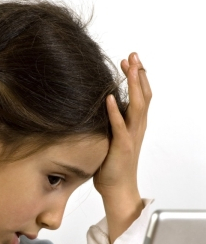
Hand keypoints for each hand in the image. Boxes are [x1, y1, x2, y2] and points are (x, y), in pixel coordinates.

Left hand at [94, 52, 151, 242]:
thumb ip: (111, 124)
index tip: (130, 60)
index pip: (142, 96)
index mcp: (136, 125)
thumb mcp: (113, 139)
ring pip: (137, 106)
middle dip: (139, 73)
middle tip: (133, 54)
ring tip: (128, 66)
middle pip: (144, 95)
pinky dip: (114, 111)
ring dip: (133, 85)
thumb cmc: (113, 166)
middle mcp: (137, 128)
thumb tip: (100, 109)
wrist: (118, 189)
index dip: (138, 77)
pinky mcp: (121, 147)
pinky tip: (109, 97)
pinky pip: (119, 126)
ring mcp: (131, 137)